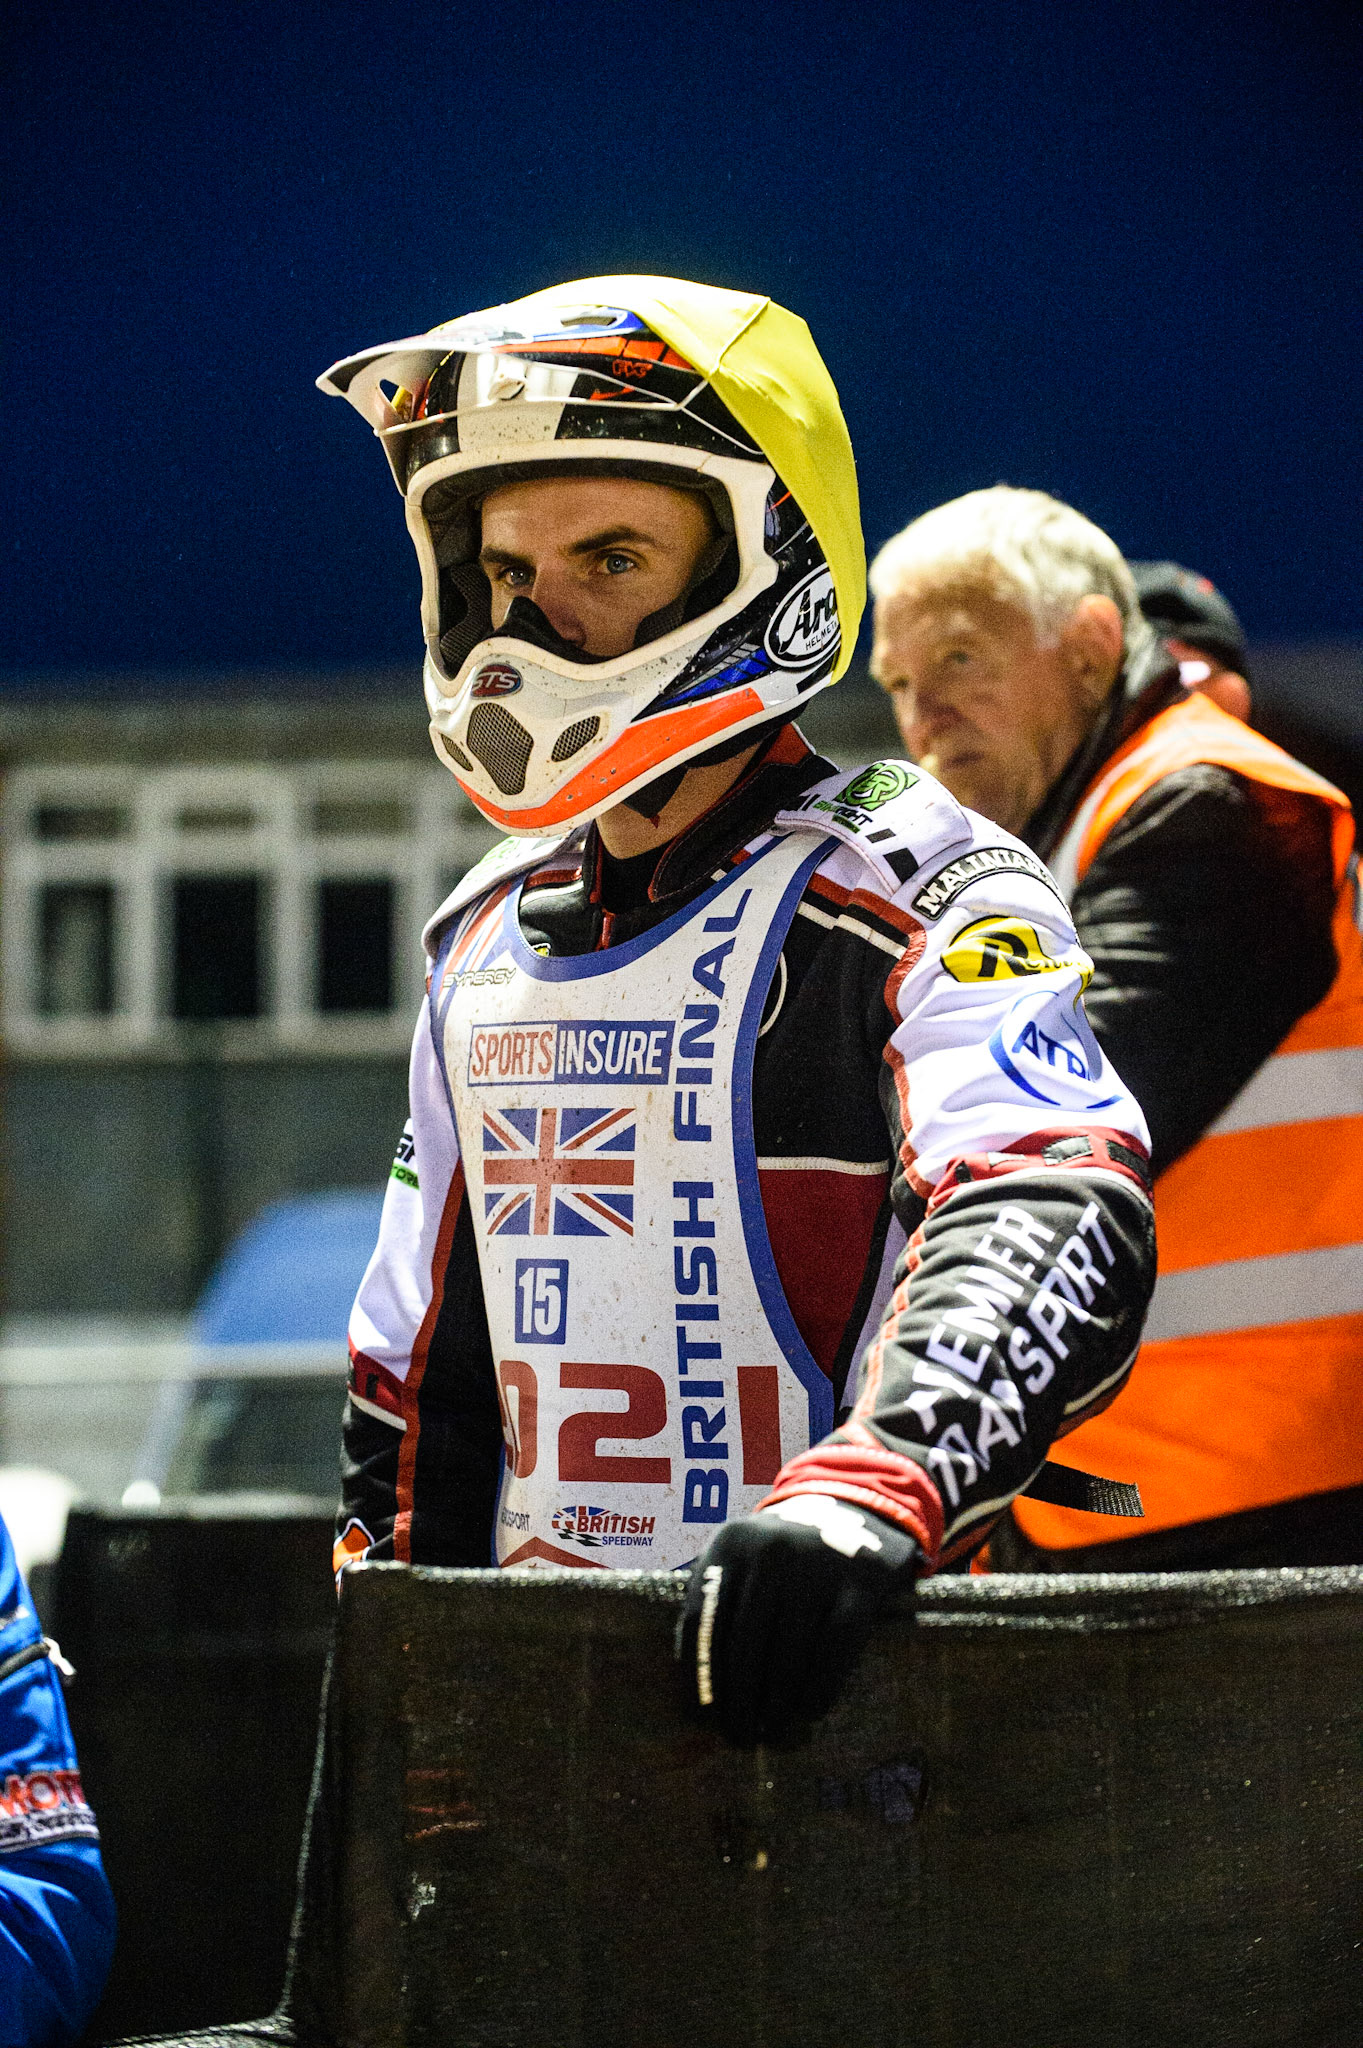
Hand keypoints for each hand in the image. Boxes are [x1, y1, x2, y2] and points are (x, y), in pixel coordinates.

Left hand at [676, 1494, 917, 1745]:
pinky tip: (808, 1713)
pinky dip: (817, 1692)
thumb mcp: (744, 1557)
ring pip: (786, 1657)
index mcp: (730, 1544)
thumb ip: (717, 1602)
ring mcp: (817, 1568)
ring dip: (776, 1707)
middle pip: (743, 1647)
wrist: (857, 1507)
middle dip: (738, 1703)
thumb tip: (696, 1689)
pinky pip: (833, 1654)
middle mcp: (769, 1552)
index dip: (699, 1679)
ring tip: (771, 1734)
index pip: (701, 1624)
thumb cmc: (786, 1554)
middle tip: (738, 1738)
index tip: (702, 1720)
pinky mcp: (860, 1587)